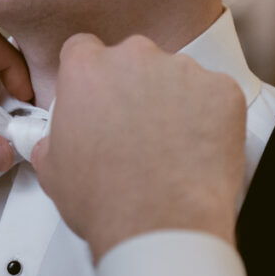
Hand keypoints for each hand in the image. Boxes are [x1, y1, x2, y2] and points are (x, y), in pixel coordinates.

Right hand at [32, 33, 245, 261]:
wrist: (161, 226)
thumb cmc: (109, 201)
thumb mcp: (52, 169)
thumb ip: (53, 137)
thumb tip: (57, 140)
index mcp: (88, 69)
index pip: (84, 50)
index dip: (90, 76)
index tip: (98, 96)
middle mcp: (135, 58)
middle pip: (133, 60)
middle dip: (133, 88)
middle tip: (134, 130)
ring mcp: (183, 71)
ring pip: (176, 77)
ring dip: (172, 102)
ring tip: (168, 147)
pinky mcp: (222, 91)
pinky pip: (214, 95)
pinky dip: (208, 117)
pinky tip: (195, 149)